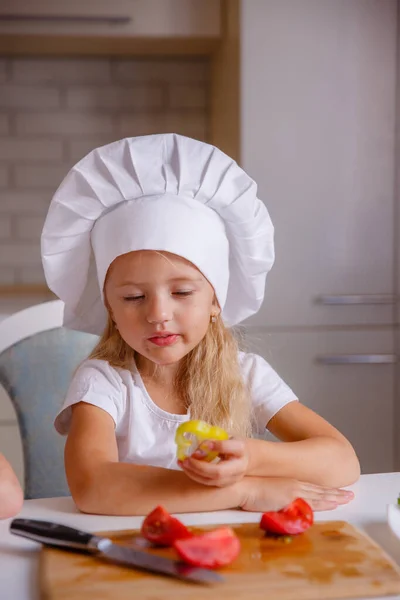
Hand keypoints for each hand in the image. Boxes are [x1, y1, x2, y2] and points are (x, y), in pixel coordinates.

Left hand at [178, 439, 249, 486]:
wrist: (246, 458)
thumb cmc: (233, 444)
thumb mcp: (227, 436)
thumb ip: (214, 439)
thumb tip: (196, 448)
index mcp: (241, 449)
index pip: (230, 448)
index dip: (217, 446)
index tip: (205, 443)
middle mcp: (239, 466)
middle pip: (219, 471)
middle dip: (199, 466)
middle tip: (186, 459)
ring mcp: (232, 478)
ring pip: (211, 480)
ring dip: (193, 472)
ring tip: (182, 463)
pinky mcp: (225, 485)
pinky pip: (208, 483)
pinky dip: (195, 476)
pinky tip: (186, 468)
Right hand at [239, 477, 354, 512]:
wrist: (243, 486)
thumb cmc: (250, 489)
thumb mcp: (267, 492)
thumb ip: (278, 498)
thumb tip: (282, 504)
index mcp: (289, 483)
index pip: (311, 488)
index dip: (324, 490)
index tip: (336, 492)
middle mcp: (294, 485)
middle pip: (319, 490)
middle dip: (335, 493)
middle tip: (349, 495)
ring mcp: (294, 490)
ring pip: (320, 495)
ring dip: (334, 497)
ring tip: (347, 498)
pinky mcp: (292, 496)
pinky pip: (312, 502)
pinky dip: (325, 503)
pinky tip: (334, 504)